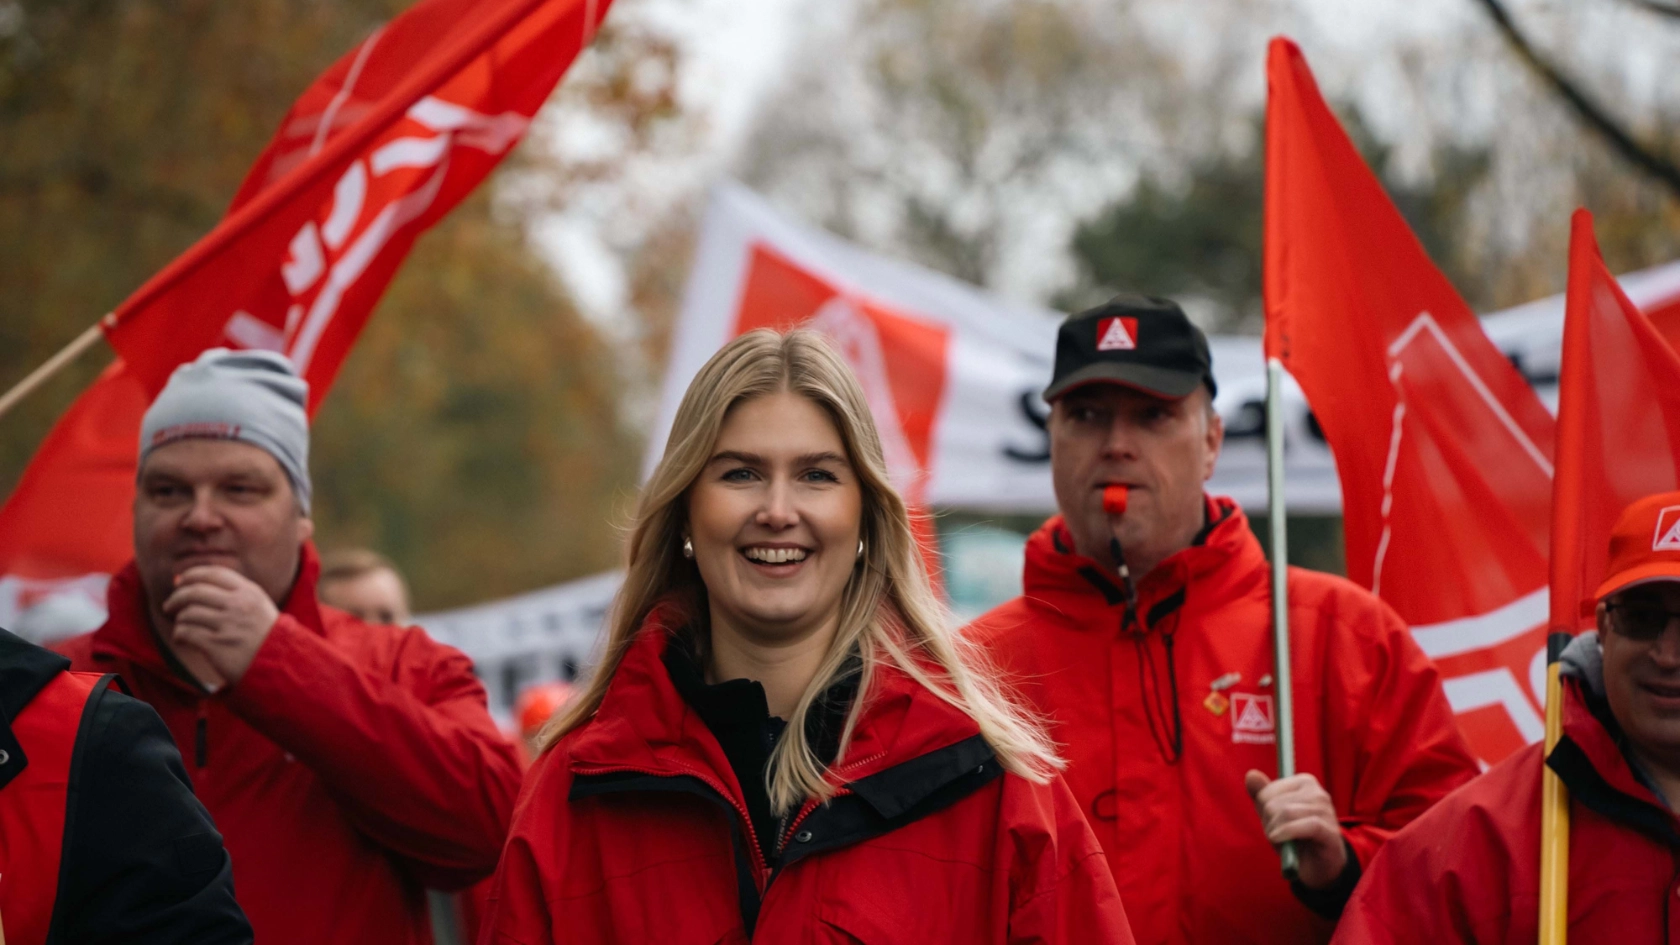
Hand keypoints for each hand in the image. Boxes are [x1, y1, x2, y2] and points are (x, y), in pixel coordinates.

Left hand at [163, 566, 280, 686]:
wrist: (281, 666)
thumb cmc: (265, 636)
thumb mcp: (258, 606)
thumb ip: (232, 592)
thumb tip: (189, 581)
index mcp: (250, 592)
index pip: (213, 574)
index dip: (192, 575)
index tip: (179, 582)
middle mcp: (239, 606)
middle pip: (195, 592)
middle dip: (176, 598)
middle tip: (169, 606)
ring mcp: (228, 625)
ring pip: (188, 613)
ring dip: (179, 619)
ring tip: (183, 626)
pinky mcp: (217, 645)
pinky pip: (186, 632)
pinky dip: (179, 634)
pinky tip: (182, 638)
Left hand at [1244, 770, 1347, 888]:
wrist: (1319, 867)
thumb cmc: (1294, 837)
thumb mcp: (1272, 815)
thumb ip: (1260, 794)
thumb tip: (1251, 774)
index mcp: (1304, 782)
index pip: (1266, 792)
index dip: (1262, 811)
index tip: (1271, 822)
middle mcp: (1317, 792)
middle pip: (1274, 803)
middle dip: (1269, 823)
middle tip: (1277, 835)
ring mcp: (1326, 811)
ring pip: (1287, 813)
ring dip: (1276, 832)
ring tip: (1281, 841)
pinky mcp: (1330, 831)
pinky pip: (1306, 825)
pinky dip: (1287, 833)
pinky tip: (1280, 841)